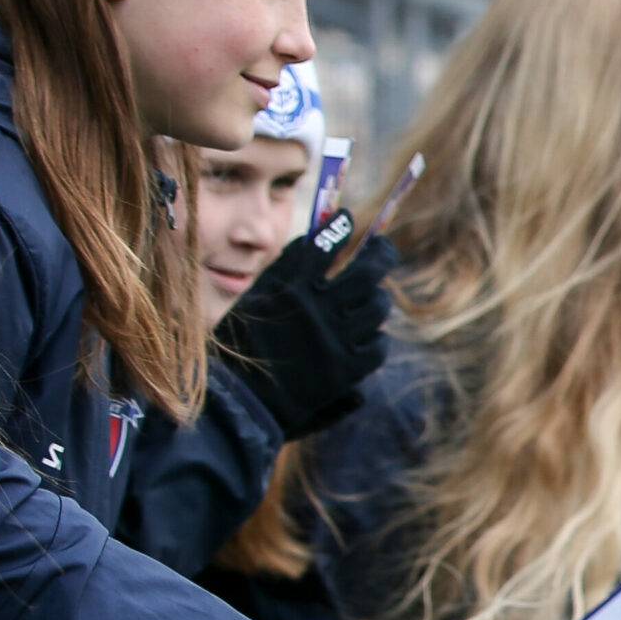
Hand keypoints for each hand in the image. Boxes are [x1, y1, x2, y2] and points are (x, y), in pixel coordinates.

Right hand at [215, 224, 395, 439]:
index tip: (349, 216)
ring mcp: (334, 341)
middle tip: (383, 248)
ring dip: (377, 300)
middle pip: (367, 272)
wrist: (237, 403)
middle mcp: (314, 310)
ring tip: (371, 299)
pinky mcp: (345, 371)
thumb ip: (283, 271)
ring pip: (377, 308)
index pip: (322, 245)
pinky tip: (366, 338)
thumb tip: (313, 241)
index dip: (339, 227)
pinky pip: (378, 346)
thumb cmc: (239, 348)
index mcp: (286, 288)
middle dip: (381, 254)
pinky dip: (375, 340)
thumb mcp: (253, 301)